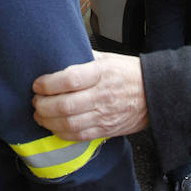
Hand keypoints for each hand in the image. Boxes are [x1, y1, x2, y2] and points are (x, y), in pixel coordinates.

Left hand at [32, 51, 149, 139]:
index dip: (48, 83)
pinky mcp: (105, 129)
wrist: (155, 94)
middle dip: (42, 105)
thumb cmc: (130, 73)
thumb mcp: (109, 58)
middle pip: (65, 105)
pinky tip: (54, 126)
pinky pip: (78, 135)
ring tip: (39, 114)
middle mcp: (102, 95)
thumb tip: (61, 55)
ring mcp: (104, 115)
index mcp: (102, 73)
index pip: (70, 79)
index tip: (37, 84)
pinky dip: (61, 133)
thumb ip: (85, 58)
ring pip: (68, 123)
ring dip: (48, 121)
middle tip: (35, 100)